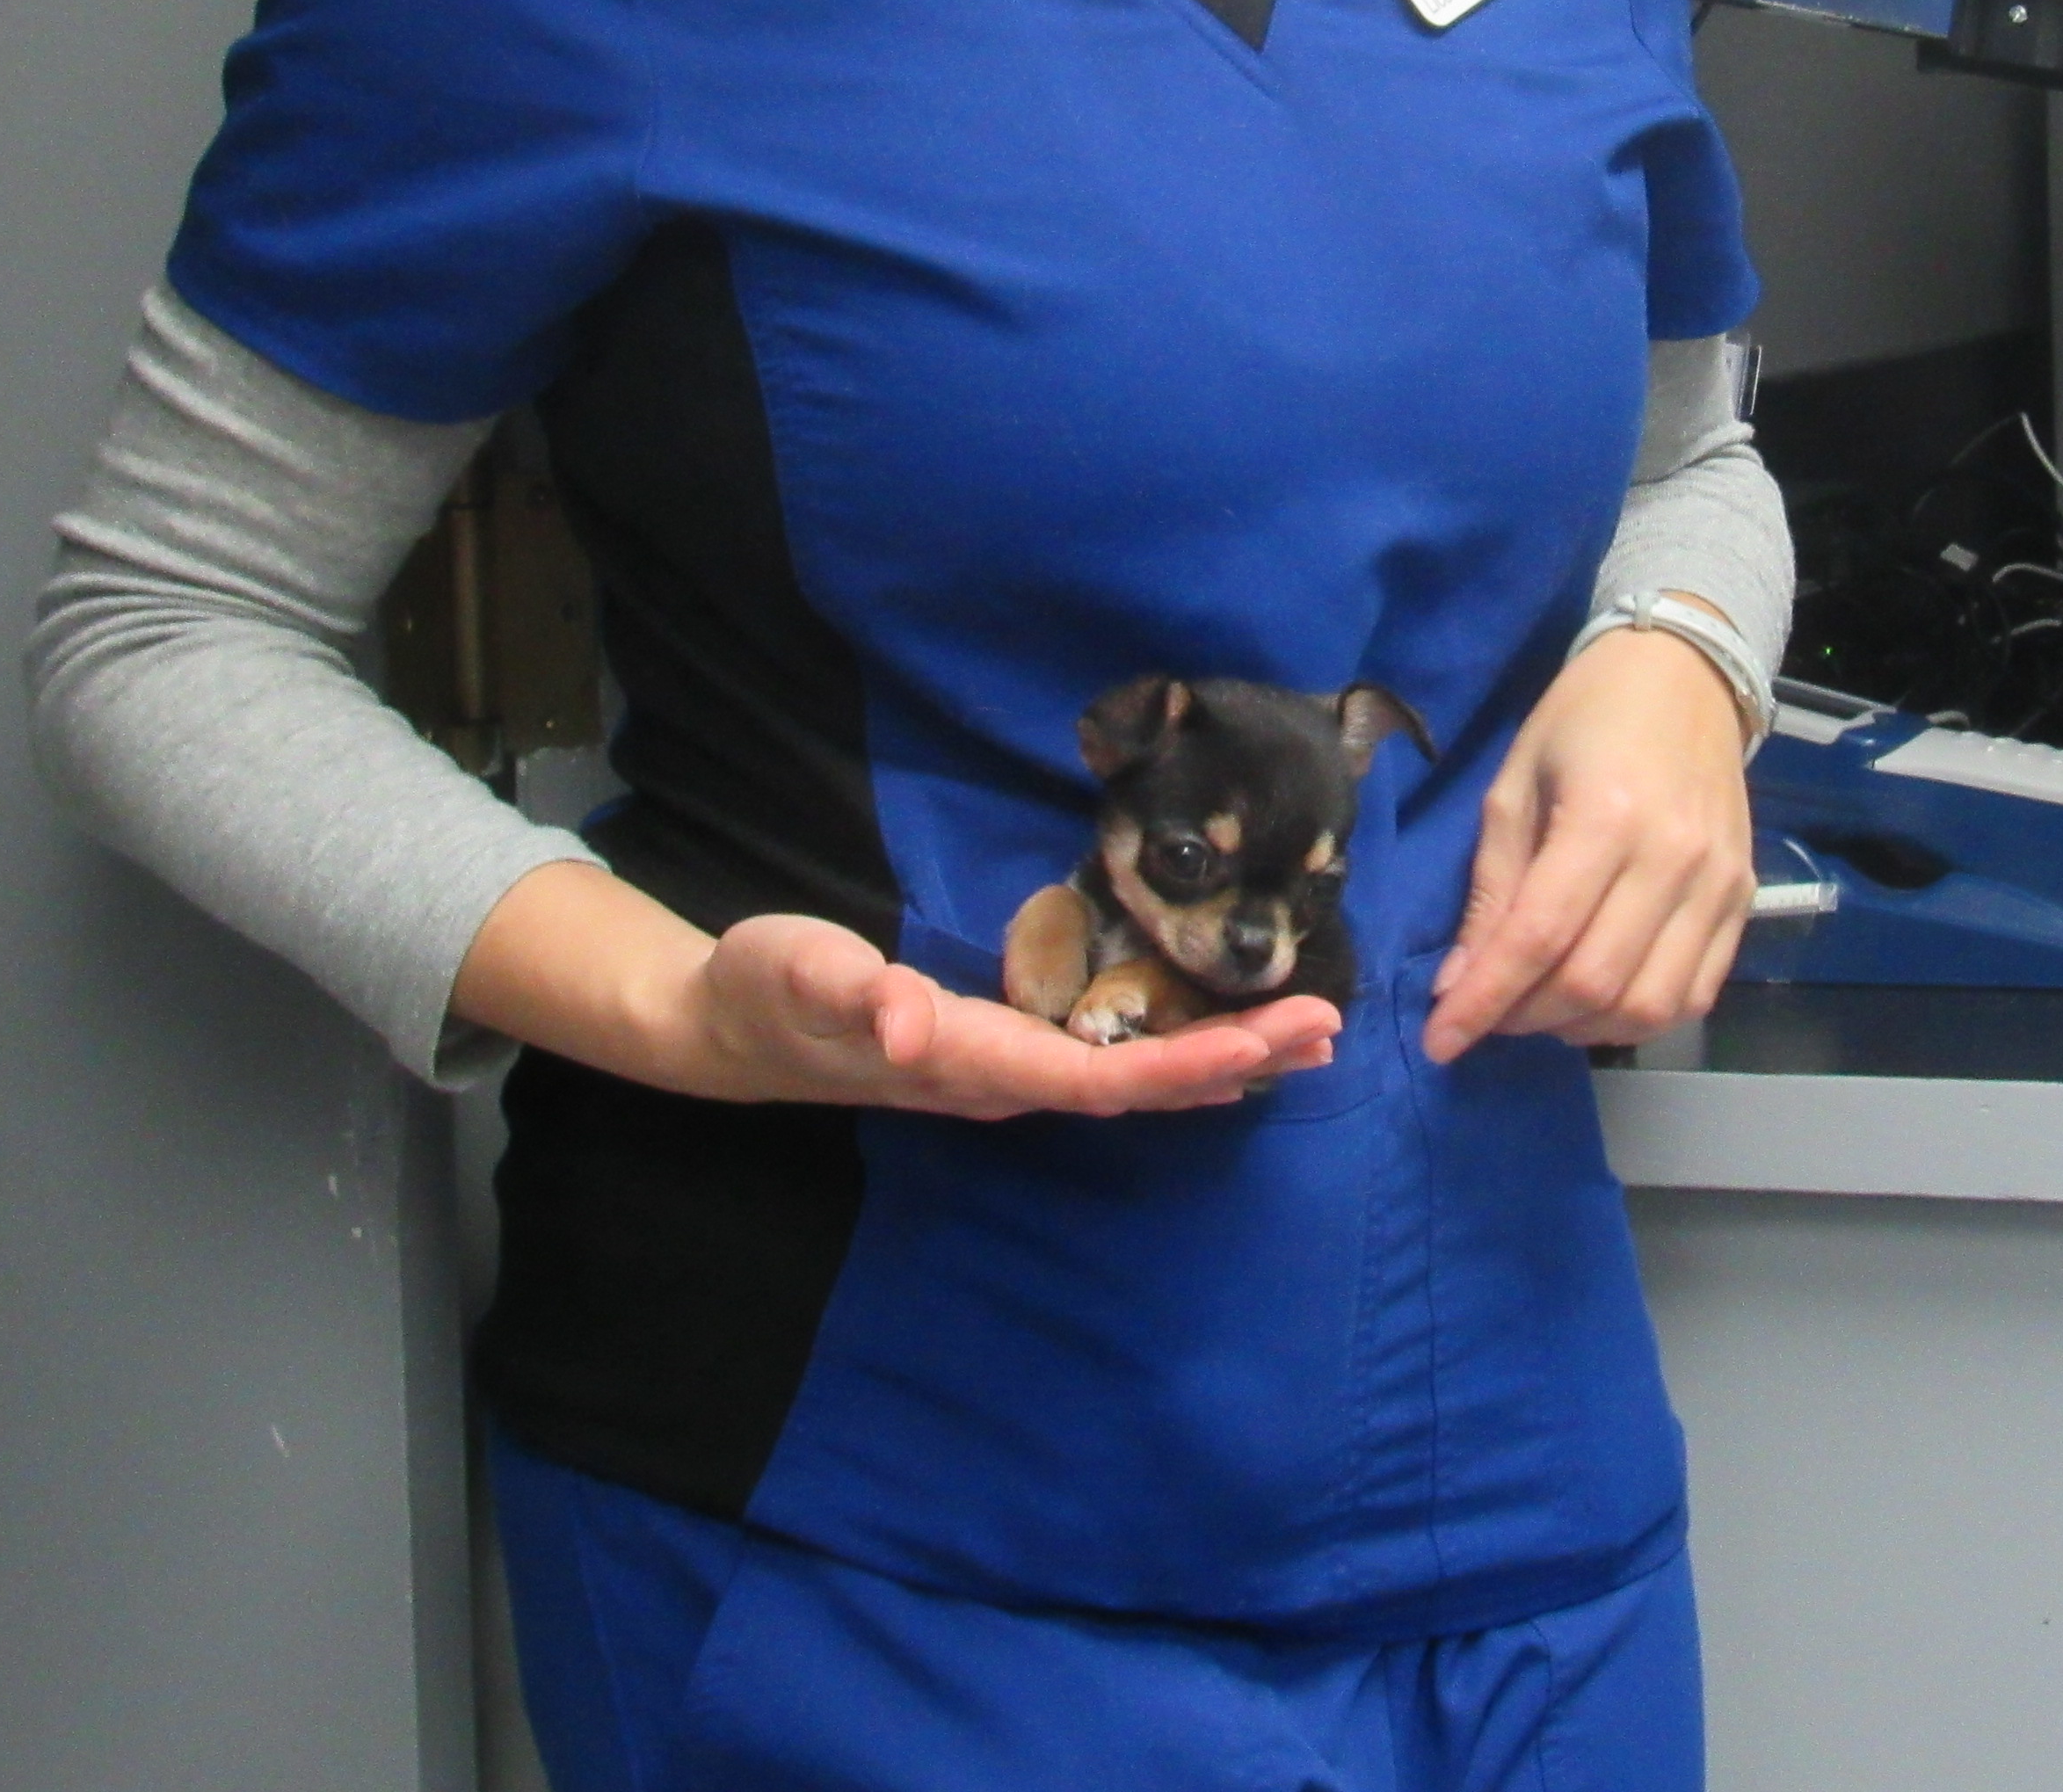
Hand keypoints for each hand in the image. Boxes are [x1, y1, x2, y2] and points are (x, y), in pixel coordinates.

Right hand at [682, 914, 1336, 1116]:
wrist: (734, 1026)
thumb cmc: (767, 989)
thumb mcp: (797, 975)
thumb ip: (849, 994)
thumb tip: (902, 1018)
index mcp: (971, 1062)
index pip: (1098, 1077)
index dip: (1181, 1064)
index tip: (1259, 1044)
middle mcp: (1005, 1080)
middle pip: (1139, 1087)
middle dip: (1235, 1059)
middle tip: (1328, 1028)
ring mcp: (1009, 1073)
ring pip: (1135, 1081)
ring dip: (1223, 1060)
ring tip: (1309, 1037)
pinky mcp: (1007, 1053)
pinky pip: (1113, 1066)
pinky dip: (1181, 1055)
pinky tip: (1229, 1047)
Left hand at [1423, 617, 1755, 1062]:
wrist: (1687, 674)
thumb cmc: (1585, 717)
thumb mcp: (1514, 784)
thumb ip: (1491, 888)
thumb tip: (1459, 982)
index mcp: (1605, 816)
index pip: (1538, 938)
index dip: (1483, 1002)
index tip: (1439, 1042)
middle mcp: (1672, 859)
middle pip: (1593, 983)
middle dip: (1524, 1018)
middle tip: (1488, 1012)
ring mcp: (1718, 885)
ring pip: (1648, 1006)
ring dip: (1581, 1026)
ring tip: (1541, 1006)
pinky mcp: (1744, 900)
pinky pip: (1695, 994)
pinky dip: (1639, 1017)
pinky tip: (1599, 999)